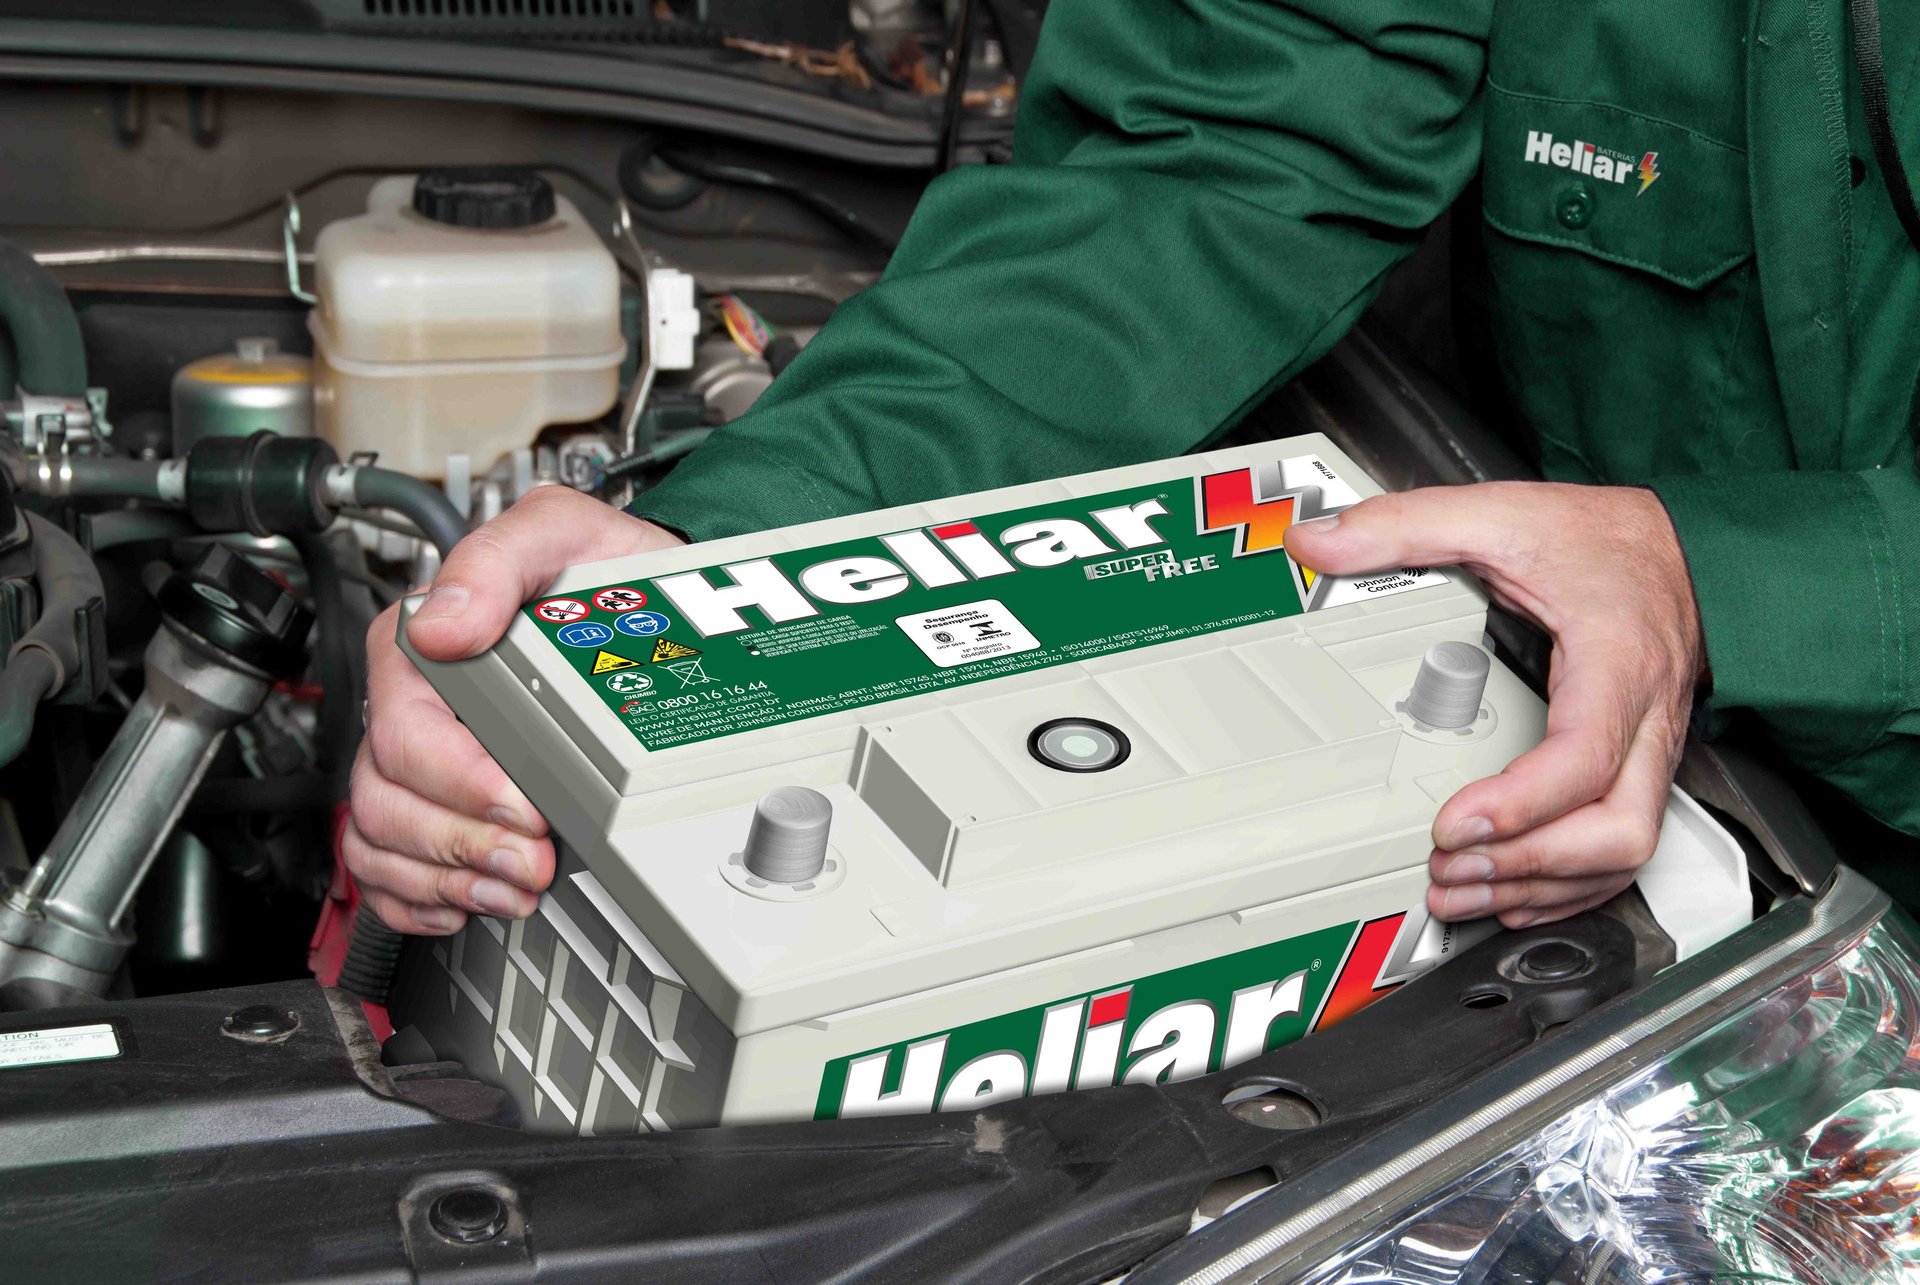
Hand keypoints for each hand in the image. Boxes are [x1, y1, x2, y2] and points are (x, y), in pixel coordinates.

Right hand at [347, 486, 685, 933]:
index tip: (523, 806)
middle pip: (386, 799)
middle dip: (461, 843)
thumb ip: (498, 560)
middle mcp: (413, 705)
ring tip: (514, 887)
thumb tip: (443, 623)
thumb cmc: (600, 571)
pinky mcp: (441, 800)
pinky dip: (423, 899)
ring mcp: (422, 759)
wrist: (647, 603)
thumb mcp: (561, 533)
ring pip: (382, 841)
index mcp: (422, 646)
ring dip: (447, 879)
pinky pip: (389, 871)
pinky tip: (470, 900)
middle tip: (531, 862)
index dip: (459, 781)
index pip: (403, 732)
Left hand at [1286, 482, 1703, 928]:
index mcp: (1616, 662)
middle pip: (1618, 828)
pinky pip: (1624, 848)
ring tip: (1461, 890)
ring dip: (1541, 886)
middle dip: (1530, 864)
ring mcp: (1652, 751)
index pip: (1584, 756)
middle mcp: (1646, 719)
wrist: (1691, 547)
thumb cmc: (1610, 539)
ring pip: (1624, 851)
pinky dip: (1569, 884)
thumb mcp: (1502, 513)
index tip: (1452, 822)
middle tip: (1450, 867)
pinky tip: (1514, 891)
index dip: (1520, 804)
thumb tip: (1321, 544)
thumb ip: (1407, 526)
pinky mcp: (1644, 768)